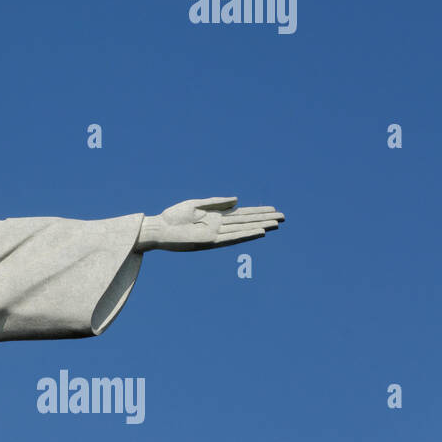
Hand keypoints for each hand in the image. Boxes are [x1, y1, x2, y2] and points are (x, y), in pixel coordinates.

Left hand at [136, 197, 282, 251]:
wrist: (158, 228)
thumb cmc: (173, 216)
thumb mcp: (196, 205)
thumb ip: (216, 202)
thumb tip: (238, 200)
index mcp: (215, 217)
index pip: (241, 214)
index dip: (257, 211)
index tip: (273, 209)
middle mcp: (219, 226)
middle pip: (246, 221)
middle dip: (264, 218)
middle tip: (283, 217)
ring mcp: (216, 234)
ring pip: (242, 229)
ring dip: (259, 226)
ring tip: (276, 224)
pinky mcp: (210, 241)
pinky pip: (231, 238)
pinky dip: (245, 235)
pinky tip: (258, 232)